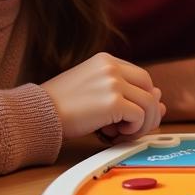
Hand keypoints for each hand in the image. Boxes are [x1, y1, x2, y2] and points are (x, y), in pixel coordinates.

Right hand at [41, 52, 165, 140]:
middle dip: (147, 111)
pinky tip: (113, 134)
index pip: (140, 77)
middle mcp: (112, 67)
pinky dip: (133, 129)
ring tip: (121, 134)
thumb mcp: (94, 92)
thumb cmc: (60, 108)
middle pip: (149, 87)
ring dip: (141, 124)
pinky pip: (139, 116)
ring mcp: (113, 82)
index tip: (132, 116)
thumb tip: (160, 102)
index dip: (142, 98)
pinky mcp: (113, 101)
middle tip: (133, 128)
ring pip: (148, 103)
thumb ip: (123, 94)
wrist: (34, 115)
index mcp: (106, 60)